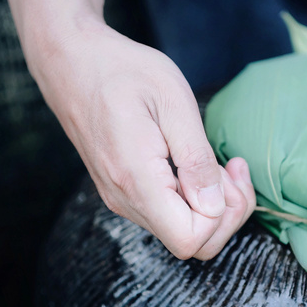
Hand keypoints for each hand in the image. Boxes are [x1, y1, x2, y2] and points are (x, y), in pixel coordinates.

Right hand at [10, 2, 254, 259]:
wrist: (72, 63)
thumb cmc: (123, 71)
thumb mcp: (173, 102)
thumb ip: (196, 159)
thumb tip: (214, 205)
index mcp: (137, 179)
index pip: (190, 238)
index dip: (223, 215)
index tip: (230, 171)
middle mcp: (125, 199)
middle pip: (190, 243)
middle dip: (226, 214)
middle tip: (234, 170)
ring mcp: (122, 198)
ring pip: (180, 231)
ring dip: (213, 205)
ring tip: (222, 164)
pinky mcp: (124, 192)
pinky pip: (167, 214)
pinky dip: (193, 199)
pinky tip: (199, 167)